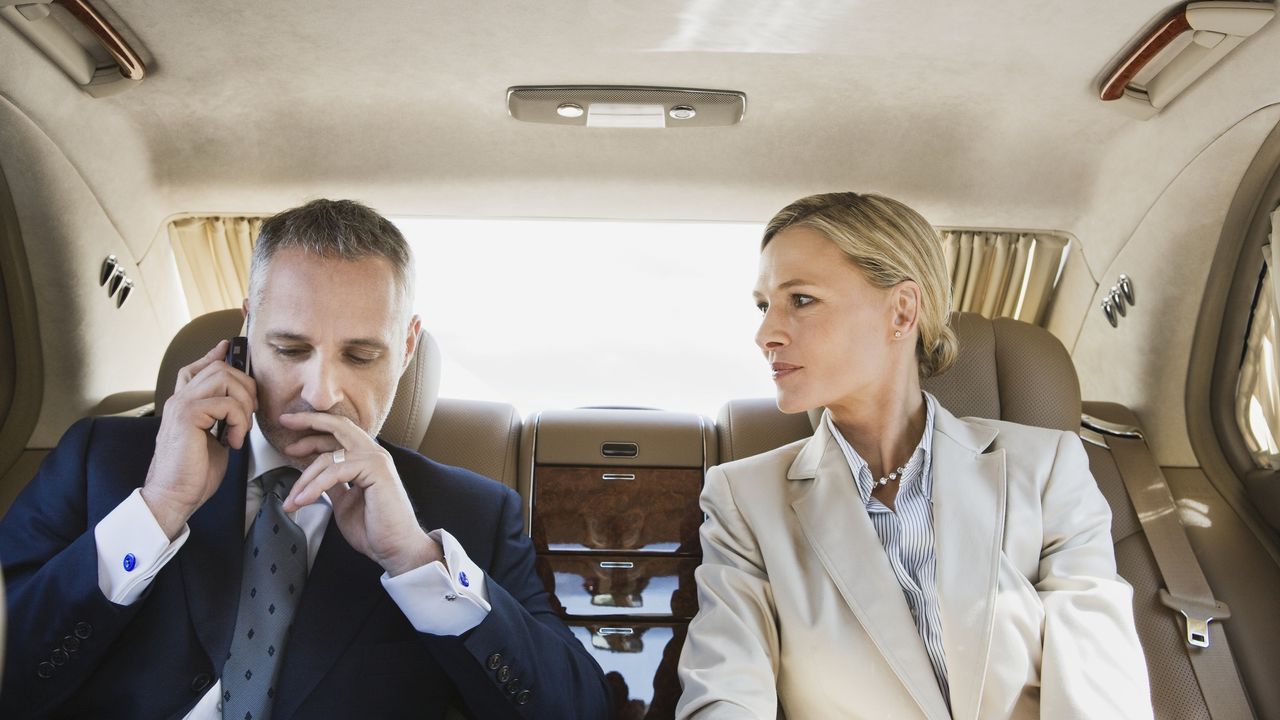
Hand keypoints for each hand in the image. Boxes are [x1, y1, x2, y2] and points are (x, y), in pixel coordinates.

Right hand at [142, 340, 256, 538]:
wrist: (174, 496)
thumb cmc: (193, 473)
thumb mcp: (215, 438)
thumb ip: (222, 418)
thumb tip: (242, 406)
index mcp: (184, 404)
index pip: (197, 368)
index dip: (214, 355)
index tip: (228, 346)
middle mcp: (179, 399)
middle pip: (220, 369)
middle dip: (246, 387)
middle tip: (250, 414)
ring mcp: (181, 404)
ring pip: (225, 379)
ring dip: (245, 404)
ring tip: (241, 431)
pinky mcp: (187, 415)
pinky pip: (227, 403)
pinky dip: (240, 422)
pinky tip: (233, 442)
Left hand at [278, 411, 441, 575]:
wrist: (395, 548)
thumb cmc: (375, 529)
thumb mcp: (344, 502)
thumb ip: (333, 485)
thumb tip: (314, 477)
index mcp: (367, 459)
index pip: (338, 435)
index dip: (313, 434)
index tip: (290, 443)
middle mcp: (373, 454)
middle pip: (338, 426)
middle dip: (309, 421)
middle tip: (285, 421)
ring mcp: (376, 460)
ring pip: (329, 456)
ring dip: (304, 478)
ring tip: (291, 500)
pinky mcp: (376, 470)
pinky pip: (335, 471)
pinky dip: (315, 486)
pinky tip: (303, 500)